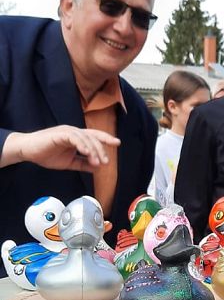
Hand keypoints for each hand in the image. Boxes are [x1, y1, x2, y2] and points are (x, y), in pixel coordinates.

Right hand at [1, 126, 119, 170]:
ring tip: (97, 161)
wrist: (28, 151)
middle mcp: (74, 132)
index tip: (117, 143)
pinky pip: (74, 138)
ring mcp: (67, 131)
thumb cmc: (46, 154)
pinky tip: (87, 153)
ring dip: (93, 150)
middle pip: (93, 138)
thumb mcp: (69, 162)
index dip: (106, 138)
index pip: (94, 136)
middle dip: (101, 150)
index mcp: (76, 137)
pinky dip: (82, 145)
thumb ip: (82, 164)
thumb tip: (96, 168)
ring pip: (85, 138)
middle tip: (105, 162)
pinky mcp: (60, 134)